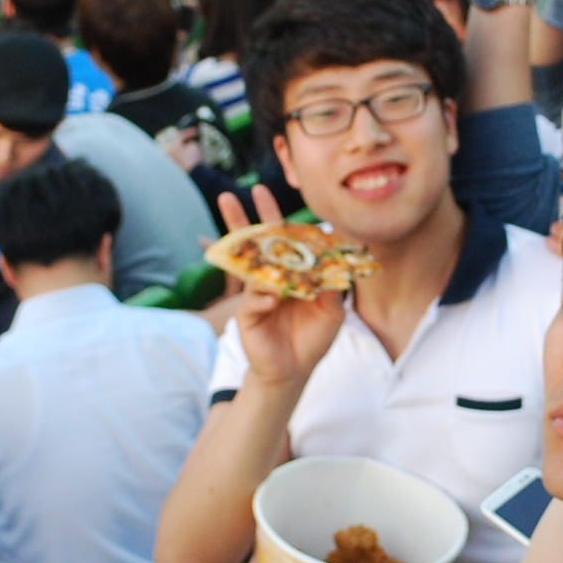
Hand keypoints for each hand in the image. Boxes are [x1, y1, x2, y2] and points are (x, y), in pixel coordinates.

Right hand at [223, 183, 348, 390]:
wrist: (295, 370)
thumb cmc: (312, 337)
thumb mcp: (333, 311)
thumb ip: (333, 288)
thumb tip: (333, 265)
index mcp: (290, 273)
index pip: (283, 241)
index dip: (275, 217)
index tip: (264, 192)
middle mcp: (270, 278)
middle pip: (256, 244)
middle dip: (245, 219)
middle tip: (232, 194)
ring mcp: (256, 294)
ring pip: (247, 265)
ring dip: (239, 243)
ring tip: (229, 220)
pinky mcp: (248, 314)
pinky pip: (254, 299)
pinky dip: (264, 296)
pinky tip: (272, 297)